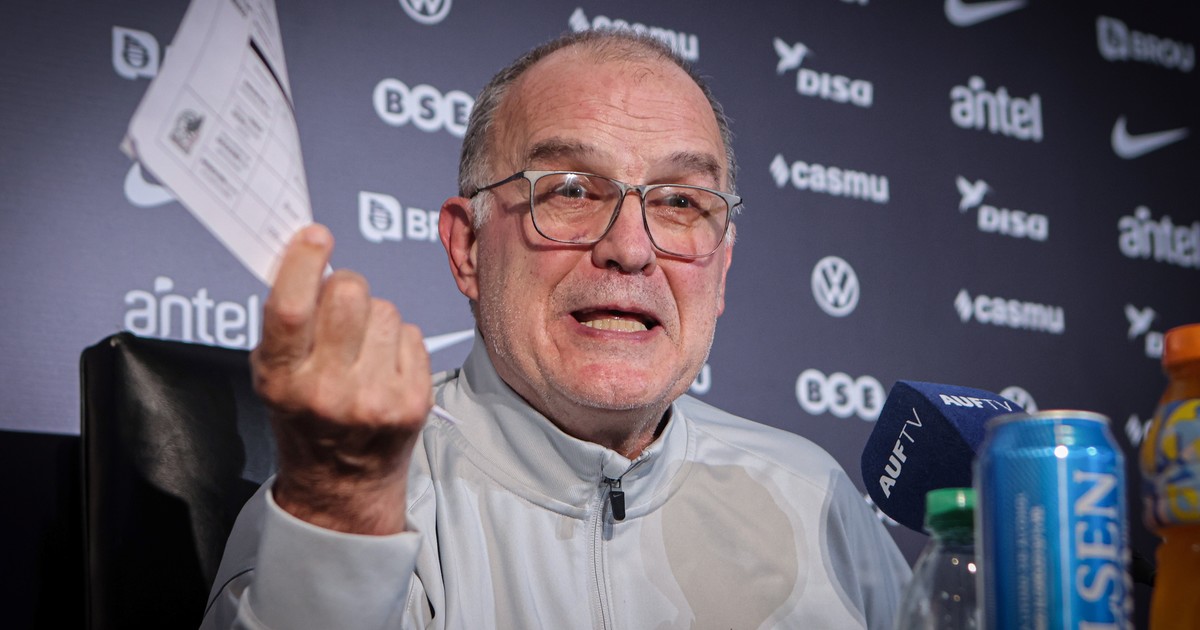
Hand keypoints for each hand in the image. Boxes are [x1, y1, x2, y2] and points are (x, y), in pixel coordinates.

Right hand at [251, 224, 431, 534]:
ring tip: (361, 350)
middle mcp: (328, 391)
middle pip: (349, 295)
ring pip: (385, 309)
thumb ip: (287, 322)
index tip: (314, 235)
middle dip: (345, 284)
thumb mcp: (275, 374)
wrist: (343, 484)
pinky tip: (384, 367)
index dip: (303, 264)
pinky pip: (411, 332)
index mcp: (283, 380)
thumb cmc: (304, 416)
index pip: (291, 310)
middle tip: (340, 301)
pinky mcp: (413, 401)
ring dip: (373, 318)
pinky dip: (398, 341)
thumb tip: (307, 254)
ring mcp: (376, 398)